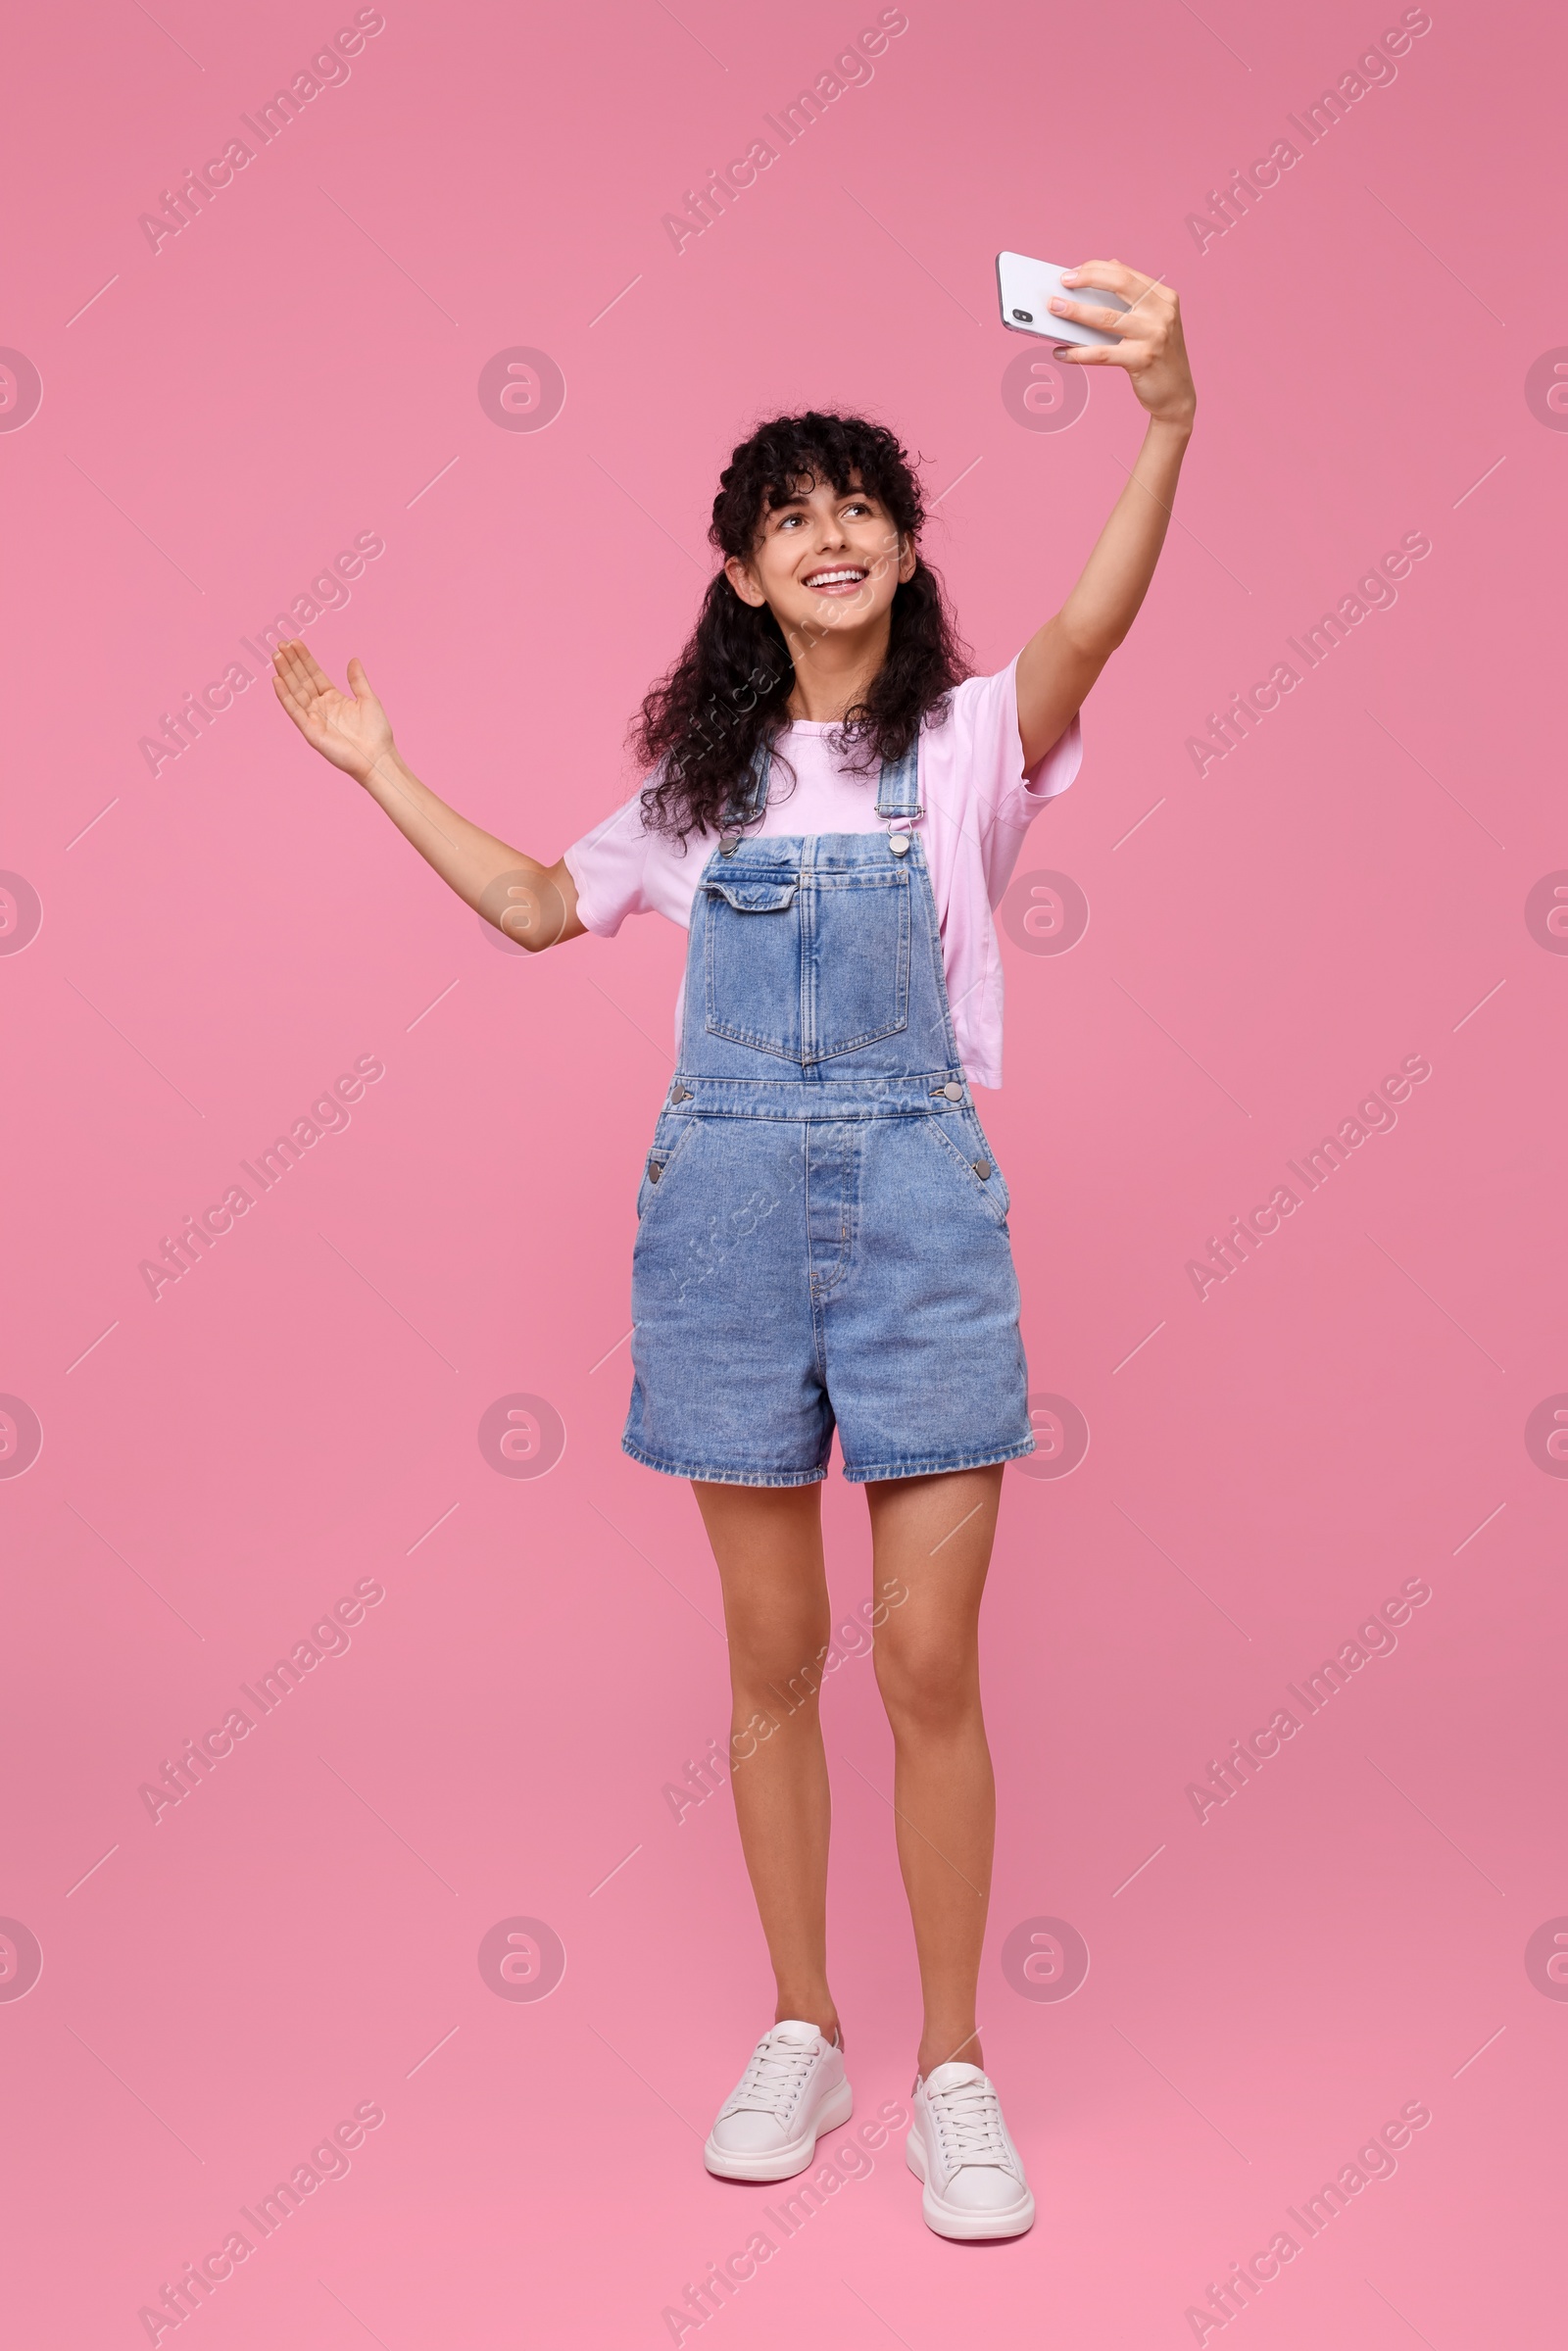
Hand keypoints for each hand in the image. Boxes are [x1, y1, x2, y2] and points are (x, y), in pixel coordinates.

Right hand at [271, 639, 393, 781]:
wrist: (377, 757)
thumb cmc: (376, 733)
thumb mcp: (368, 699)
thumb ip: (357, 680)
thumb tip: (353, 659)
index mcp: (333, 698)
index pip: (314, 674)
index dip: (304, 658)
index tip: (295, 642)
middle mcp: (320, 707)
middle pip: (302, 680)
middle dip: (291, 662)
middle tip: (281, 643)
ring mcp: (314, 718)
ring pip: (295, 692)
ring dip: (285, 674)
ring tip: (276, 655)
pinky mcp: (310, 731)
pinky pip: (294, 711)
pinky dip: (285, 696)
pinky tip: (276, 680)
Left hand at [1048, 260, 1194, 428]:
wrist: (1177, 395)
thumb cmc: (1159, 356)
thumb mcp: (1154, 320)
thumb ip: (1135, 294)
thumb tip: (1110, 266)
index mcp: (1164, 297)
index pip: (1126, 273)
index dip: (1096, 269)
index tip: (1074, 272)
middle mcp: (1162, 312)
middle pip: (1119, 284)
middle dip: (1087, 278)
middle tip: (1064, 281)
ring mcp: (1153, 335)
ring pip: (1106, 318)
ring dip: (1075, 312)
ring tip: (1055, 308)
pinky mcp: (1142, 360)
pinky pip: (1101, 353)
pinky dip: (1077, 353)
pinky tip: (1061, 352)